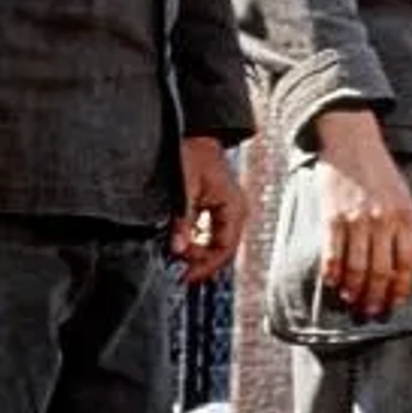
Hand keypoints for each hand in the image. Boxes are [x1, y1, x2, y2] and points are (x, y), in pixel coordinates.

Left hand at [172, 136, 248, 283]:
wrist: (197, 134)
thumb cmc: (193, 154)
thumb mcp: (184, 188)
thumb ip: (182, 220)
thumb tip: (177, 250)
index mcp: (234, 208)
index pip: (224, 249)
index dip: (204, 267)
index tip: (184, 277)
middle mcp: (236, 211)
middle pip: (222, 250)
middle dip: (199, 262)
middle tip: (175, 269)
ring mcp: (229, 210)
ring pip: (216, 244)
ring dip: (197, 253)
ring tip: (175, 253)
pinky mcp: (218, 209)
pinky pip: (211, 234)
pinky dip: (197, 242)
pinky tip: (180, 242)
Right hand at [314, 108, 411, 318]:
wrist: (353, 142)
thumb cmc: (381, 173)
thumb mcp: (406, 198)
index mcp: (406, 217)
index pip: (408, 263)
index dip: (401, 288)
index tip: (395, 303)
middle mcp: (384, 221)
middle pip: (382, 270)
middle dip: (377, 296)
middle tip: (371, 311)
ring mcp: (357, 219)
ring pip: (357, 267)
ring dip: (355, 290)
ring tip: (353, 300)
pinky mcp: (333, 216)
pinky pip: (333, 253)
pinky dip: (333, 272)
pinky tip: (333, 283)